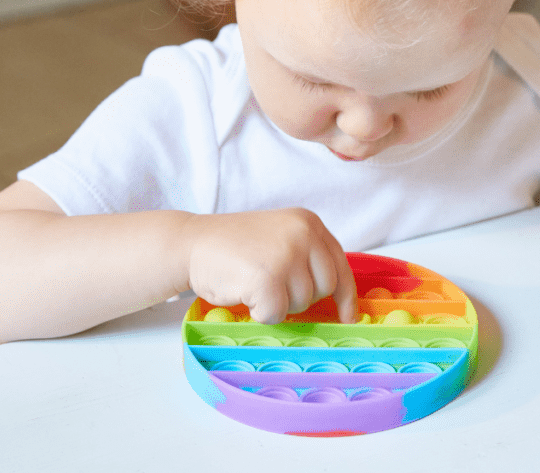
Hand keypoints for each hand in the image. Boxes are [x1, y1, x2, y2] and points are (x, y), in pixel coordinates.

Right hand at [181, 208, 358, 323]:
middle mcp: (303, 233)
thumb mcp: (279, 238)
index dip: (347, 296)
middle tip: (271, 285)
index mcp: (308, 222)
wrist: (190, 243)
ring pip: (301, 303)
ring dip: (277, 304)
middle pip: (325, 288)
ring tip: (253, 282)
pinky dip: (260, 313)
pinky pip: (277, 314)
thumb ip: (307, 257)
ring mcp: (287, 254)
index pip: (341, 265)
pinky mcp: (268, 277)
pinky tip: (244, 292)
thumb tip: (337, 300)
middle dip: (300, 297)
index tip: (348, 317)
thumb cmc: (233, 247)